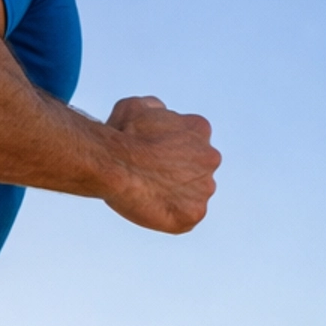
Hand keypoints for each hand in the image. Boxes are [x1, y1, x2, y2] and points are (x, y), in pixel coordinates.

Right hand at [102, 96, 219, 233]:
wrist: (115, 163)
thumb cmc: (121, 134)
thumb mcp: (136, 106)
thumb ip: (154, 109)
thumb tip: (157, 112)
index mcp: (200, 129)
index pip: (190, 145)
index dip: (167, 153)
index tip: (150, 158)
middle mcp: (210, 158)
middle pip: (195, 172)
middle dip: (174, 176)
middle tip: (147, 179)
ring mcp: (204, 188)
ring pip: (190, 197)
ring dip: (172, 198)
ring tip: (145, 193)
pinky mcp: (193, 214)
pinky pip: (183, 220)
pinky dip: (167, 218)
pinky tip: (148, 207)